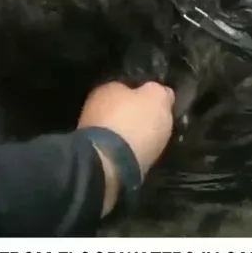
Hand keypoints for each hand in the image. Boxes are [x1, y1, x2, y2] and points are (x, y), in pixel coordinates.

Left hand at [78, 81, 174, 213]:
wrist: (109, 165)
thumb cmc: (134, 124)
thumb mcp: (157, 99)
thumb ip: (160, 92)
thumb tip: (162, 92)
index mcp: (107, 87)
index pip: (129, 87)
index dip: (145, 97)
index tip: (158, 109)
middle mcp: (93, 106)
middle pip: (120, 110)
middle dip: (134, 118)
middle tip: (153, 129)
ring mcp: (89, 132)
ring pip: (114, 130)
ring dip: (127, 137)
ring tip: (146, 147)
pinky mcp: (91, 155)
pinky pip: (113, 150)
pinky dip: (122, 153)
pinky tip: (134, 158)